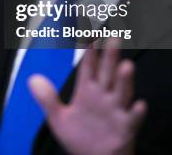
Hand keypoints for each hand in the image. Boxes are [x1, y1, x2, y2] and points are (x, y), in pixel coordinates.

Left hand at [28, 40, 146, 154]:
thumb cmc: (80, 138)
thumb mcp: (59, 118)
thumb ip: (48, 99)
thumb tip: (32, 79)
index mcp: (88, 92)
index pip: (88, 67)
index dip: (89, 51)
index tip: (90, 33)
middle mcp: (104, 98)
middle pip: (107, 74)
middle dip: (109, 57)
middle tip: (113, 38)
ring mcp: (116, 112)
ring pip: (121, 93)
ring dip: (124, 80)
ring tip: (126, 65)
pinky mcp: (125, 130)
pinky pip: (132, 120)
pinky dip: (136, 113)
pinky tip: (139, 104)